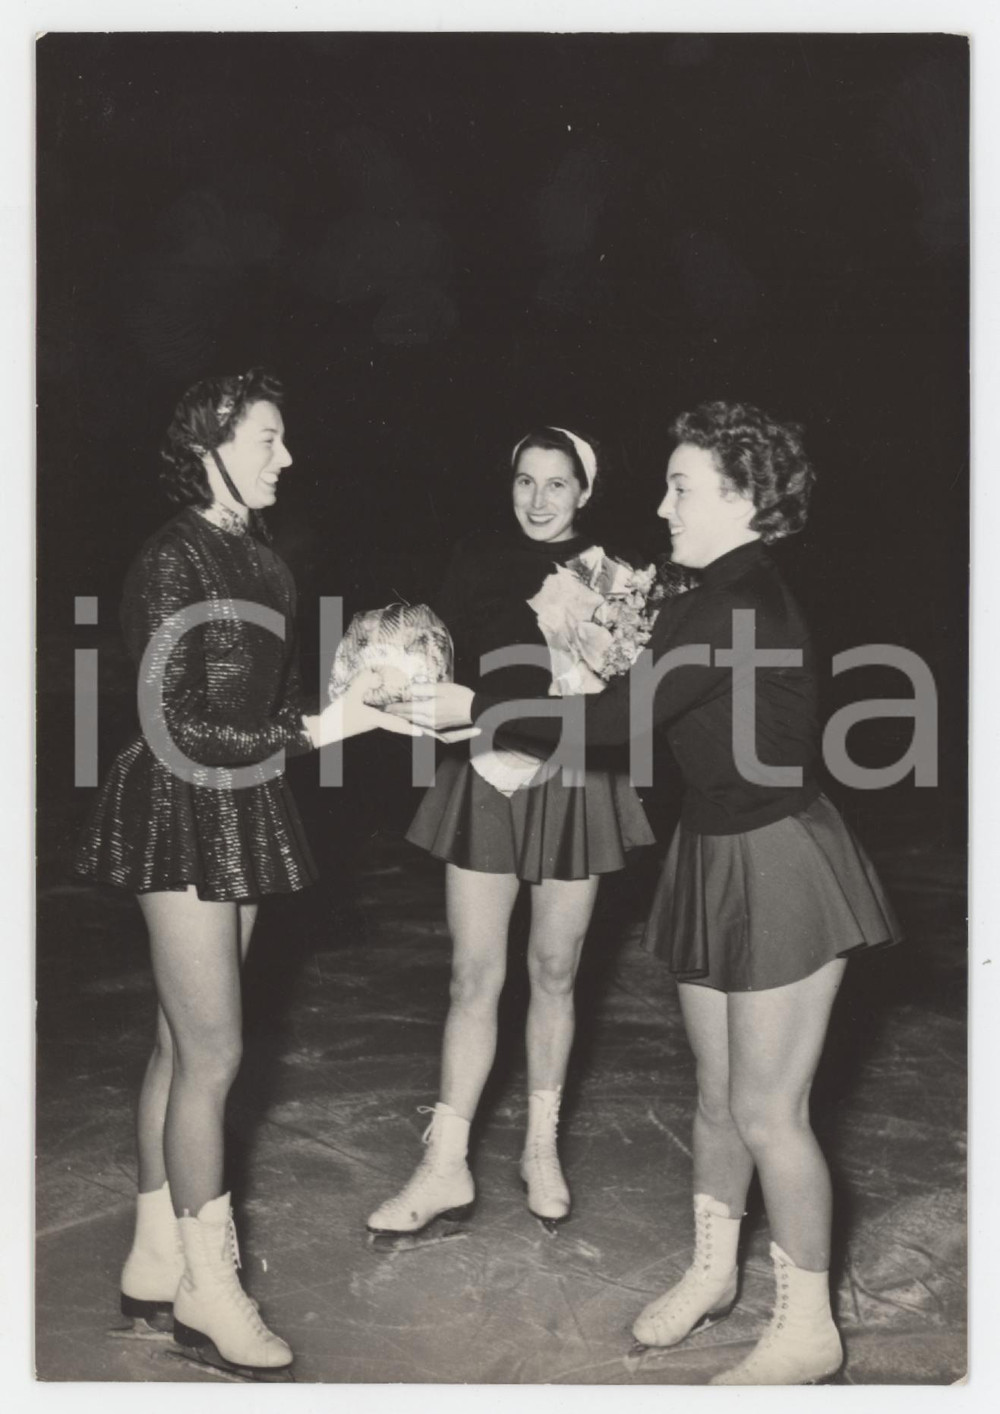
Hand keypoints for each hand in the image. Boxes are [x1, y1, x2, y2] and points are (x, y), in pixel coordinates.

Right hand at [306, 672, 426, 746]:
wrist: (324, 730)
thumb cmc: (338, 716)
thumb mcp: (350, 697)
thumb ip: (362, 683)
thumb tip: (374, 673)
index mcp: (374, 719)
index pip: (395, 724)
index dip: (409, 729)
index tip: (421, 733)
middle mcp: (375, 722)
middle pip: (396, 721)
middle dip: (409, 719)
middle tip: (423, 718)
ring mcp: (370, 721)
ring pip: (389, 717)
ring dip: (400, 714)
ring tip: (412, 707)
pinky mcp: (364, 719)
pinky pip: (381, 714)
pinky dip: (388, 709)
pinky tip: (389, 701)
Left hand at [383, 682, 474, 730]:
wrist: (477, 710)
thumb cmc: (461, 696)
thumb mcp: (443, 688)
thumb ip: (425, 689)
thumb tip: (410, 689)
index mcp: (428, 709)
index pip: (406, 708)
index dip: (394, 707)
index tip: (384, 706)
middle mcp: (428, 720)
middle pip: (408, 717)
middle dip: (396, 713)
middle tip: (385, 709)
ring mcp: (433, 725)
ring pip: (414, 721)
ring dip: (404, 717)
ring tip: (395, 713)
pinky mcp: (438, 726)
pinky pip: (421, 723)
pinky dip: (413, 720)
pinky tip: (411, 717)